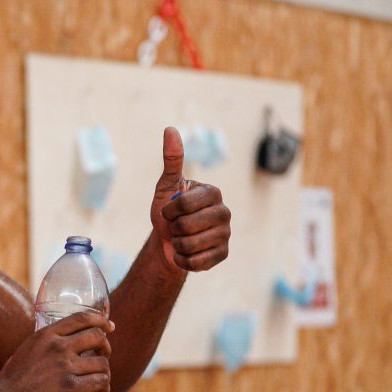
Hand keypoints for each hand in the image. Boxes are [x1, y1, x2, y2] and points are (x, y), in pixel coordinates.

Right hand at [0, 310, 113, 391]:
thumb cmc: (11, 381)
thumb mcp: (26, 350)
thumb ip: (44, 344)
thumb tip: (61, 344)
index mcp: (46, 335)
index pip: (81, 318)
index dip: (100, 320)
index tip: (109, 326)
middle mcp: (57, 347)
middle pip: (98, 337)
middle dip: (106, 348)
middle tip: (103, 358)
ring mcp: (65, 367)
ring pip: (102, 363)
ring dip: (105, 374)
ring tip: (99, 384)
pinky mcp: (71, 388)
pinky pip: (100, 382)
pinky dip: (103, 389)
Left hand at [150, 127, 231, 271]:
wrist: (168, 241)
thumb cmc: (167, 211)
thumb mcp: (166, 186)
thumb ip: (171, 160)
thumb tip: (170, 129)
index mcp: (212, 193)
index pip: (184, 204)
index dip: (168, 211)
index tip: (168, 210)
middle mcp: (225, 212)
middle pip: (187, 226)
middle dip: (172, 229)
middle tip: (175, 226)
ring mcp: (226, 234)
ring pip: (191, 245)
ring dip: (177, 245)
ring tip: (180, 238)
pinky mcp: (223, 254)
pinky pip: (196, 262)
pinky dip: (182, 260)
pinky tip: (185, 253)